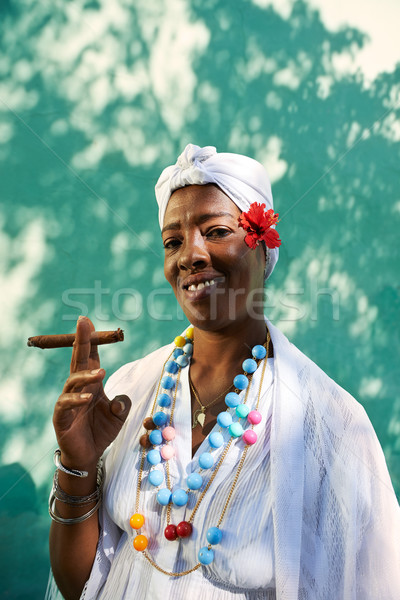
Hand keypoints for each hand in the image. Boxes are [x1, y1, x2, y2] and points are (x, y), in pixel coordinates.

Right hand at [53, 316, 130, 469]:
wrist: (88, 455)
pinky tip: (88, 398)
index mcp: (91, 383)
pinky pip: (66, 404)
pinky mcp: (61, 416)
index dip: (90, 340)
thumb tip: (120, 400)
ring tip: (101, 374)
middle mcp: (78, 388)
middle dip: (81, 341)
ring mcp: (68, 401)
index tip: (87, 321)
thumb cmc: (101, 431)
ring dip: (86, 376)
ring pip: (73, 381)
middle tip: (83, 323)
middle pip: (78, 360)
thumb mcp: (118, 416)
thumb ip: (123, 404)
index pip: (90, 357)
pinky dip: (77, 399)